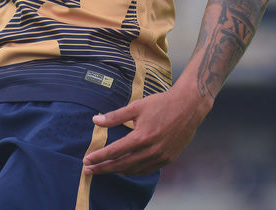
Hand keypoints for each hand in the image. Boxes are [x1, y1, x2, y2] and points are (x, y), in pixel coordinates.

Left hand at [82, 84, 211, 175]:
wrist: (188, 107)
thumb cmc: (161, 104)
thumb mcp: (136, 106)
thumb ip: (115, 116)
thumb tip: (95, 120)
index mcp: (141, 137)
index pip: (114, 151)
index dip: (99, 157)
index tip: (86, 160)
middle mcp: (151, 150)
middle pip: (121, 164)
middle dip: (103, 168)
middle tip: (88, 170)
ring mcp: (161, 156)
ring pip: (134, 170)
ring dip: (117, 171)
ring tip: (104, 169)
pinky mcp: (168, 159)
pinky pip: (147, 170)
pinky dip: (134, 171)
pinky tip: (125, 169)